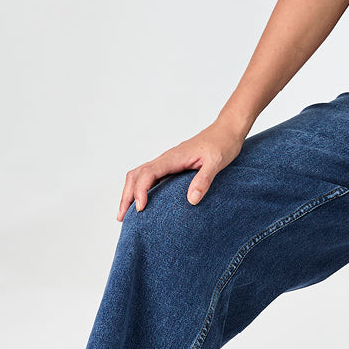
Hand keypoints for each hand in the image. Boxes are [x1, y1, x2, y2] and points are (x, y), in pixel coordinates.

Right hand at [117, 120, 246, 220]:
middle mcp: (166, 158)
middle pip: (136, 174)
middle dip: (127, 195)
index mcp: (174, 157)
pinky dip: (141, 188)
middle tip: (122, 217)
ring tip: (127, 213)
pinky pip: (150, 176)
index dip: (140, 191)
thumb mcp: (216, 163)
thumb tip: (191, 200)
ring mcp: (168, 162)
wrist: (226, 131)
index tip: (140, 208)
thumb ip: (204, 180)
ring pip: (140, 174)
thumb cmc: (222, 144)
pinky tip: (145, 201)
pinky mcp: (172, 165)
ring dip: (130, 192)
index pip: (148, 173)